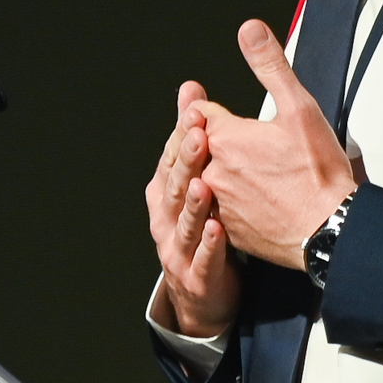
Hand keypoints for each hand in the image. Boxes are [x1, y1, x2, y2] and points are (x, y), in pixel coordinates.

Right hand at [144, 79, 238, 337]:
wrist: (205, 293)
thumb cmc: (202, 228)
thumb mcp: (194, 179)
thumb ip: (192, 135)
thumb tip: (191, 89)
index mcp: (165, 192)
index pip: (170, 157)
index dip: (180, 134)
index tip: (196, 109)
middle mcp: (166, 218)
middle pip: (174, 185)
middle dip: (185, 159)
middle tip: (199, 134)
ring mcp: (178, 248)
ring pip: (184, 221)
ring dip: (193, 201)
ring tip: (204, 181)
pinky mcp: (197, 275)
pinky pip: (203, 257)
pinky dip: (208, 243)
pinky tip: (218, 228)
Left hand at [194, 20, 361, 269]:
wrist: (328, 229)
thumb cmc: (317, 176)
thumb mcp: (298, 107)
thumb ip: (270, 65)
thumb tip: (251, 32)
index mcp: (226, 138)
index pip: (198, 113)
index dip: (208, 109)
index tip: (212, 110)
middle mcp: (213, 170)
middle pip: (194, 146)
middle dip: (204, 138)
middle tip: (222, 138)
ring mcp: (217, 202)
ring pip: (201, 178)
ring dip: (210, 171)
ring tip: (232, 170)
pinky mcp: (226, 230)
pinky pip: (212, 211)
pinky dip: (221, 202)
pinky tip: (239, 200)